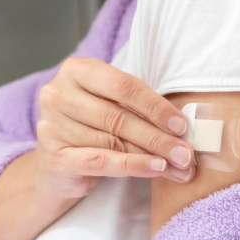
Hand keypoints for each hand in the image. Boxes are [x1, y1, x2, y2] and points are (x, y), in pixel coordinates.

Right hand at [35, 57, 194, 198]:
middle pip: (118, 116)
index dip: (155, 106)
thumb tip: (182, 129)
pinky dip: (133, 166)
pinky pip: (101, 161)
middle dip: (158, 136)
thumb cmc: (91, 128)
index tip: (182, 125)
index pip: (122, 85)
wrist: (57, 166)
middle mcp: (58, 95)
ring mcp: (52, 126)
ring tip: (179, 167)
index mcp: (75, 71)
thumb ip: (138, 109)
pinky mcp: (54, 158)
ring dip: (152, 155)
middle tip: (186, 153)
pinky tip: (155, 169)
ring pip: (113, 141)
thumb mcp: (111, 106)